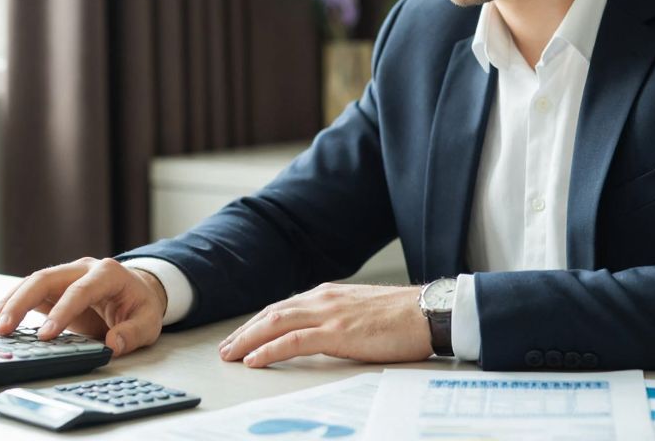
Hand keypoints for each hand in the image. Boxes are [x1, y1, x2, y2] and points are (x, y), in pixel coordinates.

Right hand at [0, 257, 167, 356]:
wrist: (136, 291)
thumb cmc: (140, 305)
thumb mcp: (149, 321)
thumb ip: (133, 332)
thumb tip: (114, 343)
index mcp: (107, 273)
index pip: (80, 290)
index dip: (61, 312)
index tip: (45, 336)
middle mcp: (81, 268)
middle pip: (44, 279)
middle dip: (20, 303)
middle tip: (2, 329)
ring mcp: (64, 275)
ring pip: (30, 283)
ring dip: (8, 305)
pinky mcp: (53, 287)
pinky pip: (27, 293)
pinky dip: (9, 306)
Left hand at [219, 283, 432, 367]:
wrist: (428, 312)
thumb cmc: (404, 317)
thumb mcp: (362, 312)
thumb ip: (339, 318)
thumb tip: (324, 335)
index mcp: (329, 294)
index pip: (283, 307)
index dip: (259, 323)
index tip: (243, 336)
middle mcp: (323, 299)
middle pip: (272, 314)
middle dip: (245, 332)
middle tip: (226, 348)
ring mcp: (329, 314)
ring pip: (275, 324)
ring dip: (248, 340)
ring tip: (231, 355)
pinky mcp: (337, 332)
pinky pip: (293, 341)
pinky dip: (269, 349)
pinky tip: (254, 360)